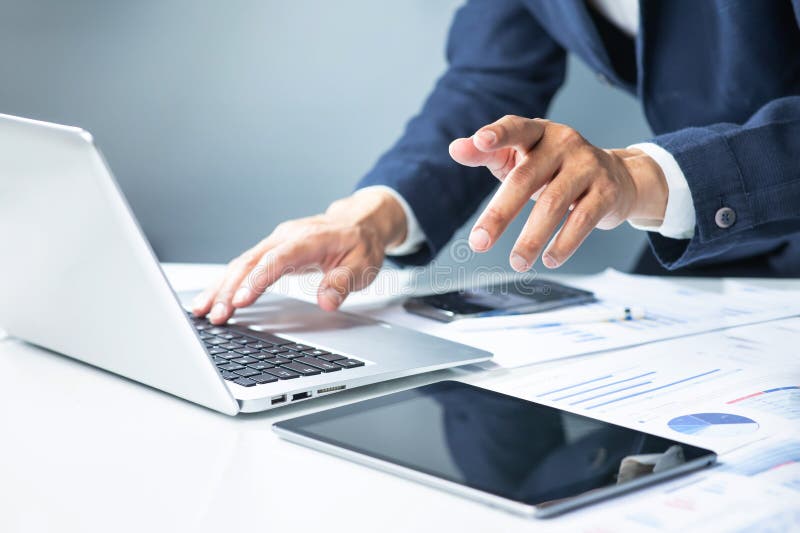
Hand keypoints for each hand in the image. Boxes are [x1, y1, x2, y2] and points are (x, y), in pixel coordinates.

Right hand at [191, 188, 406, 323]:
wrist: (359, 222)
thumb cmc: (361, 243)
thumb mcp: (363, 264)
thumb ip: (344, 282)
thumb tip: (327, 302)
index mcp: (309, 238)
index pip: (278, 259)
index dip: (258, 279)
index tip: (241, 300)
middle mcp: (286, 237)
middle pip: (251, 262)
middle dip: (230, 289)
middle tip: (216, 315)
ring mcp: (275, 242)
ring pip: (241, 263)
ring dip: (221, 287)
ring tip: (202, 311)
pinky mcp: (270, 251)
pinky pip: (244, 266)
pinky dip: (226, 283)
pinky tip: (212, 299)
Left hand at [449, 115, 667, 269]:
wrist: (616, 177)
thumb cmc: (553, 169)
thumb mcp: (520, 158)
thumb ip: (486, 154)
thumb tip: (455, 148)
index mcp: (537, 133)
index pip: (515, 128)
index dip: (498, 135)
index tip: (480, 142)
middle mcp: (564, 143)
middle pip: (526, 178)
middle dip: (499, 214)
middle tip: (478, 243)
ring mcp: (588, 165)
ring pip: (553, 204)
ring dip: (531, 239)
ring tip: (517, 263)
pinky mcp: (606, 191)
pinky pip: (582, 220)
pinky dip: (563, 244)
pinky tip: (548, 260)